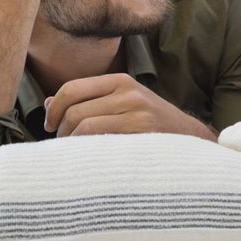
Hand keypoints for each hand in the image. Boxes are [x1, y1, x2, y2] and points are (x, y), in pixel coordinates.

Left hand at [43, 73, 215, 140]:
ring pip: (84, 126)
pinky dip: (87, 151)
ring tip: (75, 154)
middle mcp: (128, 91)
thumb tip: (49, 104)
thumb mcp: (123, 103)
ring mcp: (136, 111)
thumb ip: (89, 101)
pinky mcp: (141, 132)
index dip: (54, 110)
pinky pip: (100, 141)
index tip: (50, 126)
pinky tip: (90, 159)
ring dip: (71, 144)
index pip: (71, 89)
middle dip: (60, 131)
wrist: (191, 140)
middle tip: (62, 146)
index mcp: (120, 81)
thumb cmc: (152, 125)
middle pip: (74, 110)